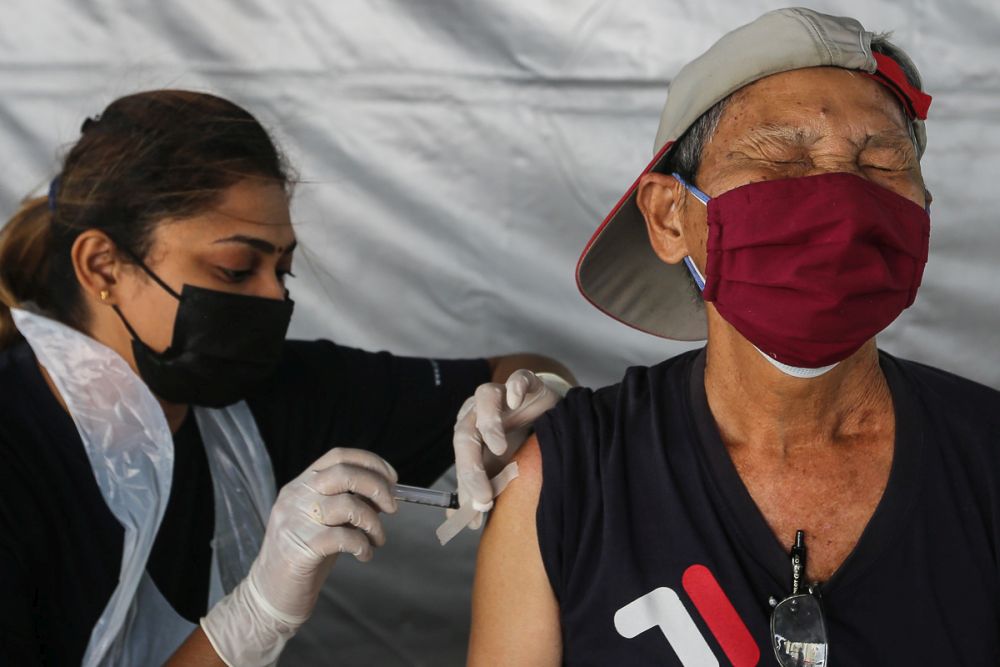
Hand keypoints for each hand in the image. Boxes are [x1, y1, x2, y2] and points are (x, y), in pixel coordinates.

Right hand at [200, 447, 397, 666]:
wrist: (269, 595)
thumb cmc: (302, 556)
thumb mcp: (323, 521)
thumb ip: (347, 503)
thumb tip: (384, 493)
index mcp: (300, 485)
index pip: (338, 456)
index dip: (370, 462)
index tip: (392, 478)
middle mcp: (295, 497)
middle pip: (344, 473)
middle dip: (377, 487)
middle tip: (392, 507)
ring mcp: (295, 521)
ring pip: (348, 505)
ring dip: (373, 522)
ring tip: (377, 539)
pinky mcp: (300, 549)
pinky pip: (345, 538)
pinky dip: (363, 546)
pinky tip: (364, 555)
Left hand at [452, 370, 569, 517]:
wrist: (548, 413)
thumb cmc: (519, 441)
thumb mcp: (500, 469)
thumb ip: (481, 490)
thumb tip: (462, 520)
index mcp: (469, 432)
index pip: (461, 458)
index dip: (467, 484)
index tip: (480, 509)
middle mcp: (479, 411)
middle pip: (465, 432)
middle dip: (471, 467)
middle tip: (484, 496)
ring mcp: (502, 394)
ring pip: (484, 398)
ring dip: (488, 422)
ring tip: (499, 448)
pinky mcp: (526, 381)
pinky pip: (518, 378)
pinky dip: (515, 386)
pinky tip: (516, 400)